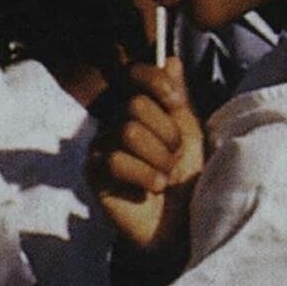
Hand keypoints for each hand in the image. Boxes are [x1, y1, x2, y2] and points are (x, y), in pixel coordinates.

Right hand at [90, 58, 204, 253]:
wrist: (184, 226)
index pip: (134, 76)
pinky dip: (144, 176)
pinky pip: (116, 160)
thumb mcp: (191, 135)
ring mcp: (103, 149)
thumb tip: (172, 60)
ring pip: (128, 132)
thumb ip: (179, 99)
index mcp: (141, 111)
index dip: (154, 82)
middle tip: (175, 158)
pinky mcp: (95, 174)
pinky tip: (151, 190)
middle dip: (166, 134)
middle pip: (135, 105)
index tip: (175, 103)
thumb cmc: (190, 182)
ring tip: (165, 178)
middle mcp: (117, 124)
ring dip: (158, 158)